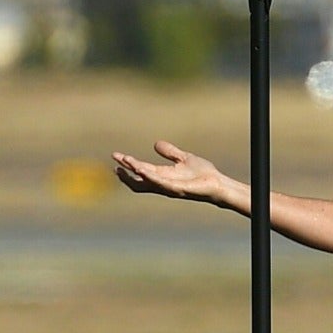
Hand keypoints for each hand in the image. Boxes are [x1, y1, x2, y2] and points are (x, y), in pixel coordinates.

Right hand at [112, 141, 226, 204]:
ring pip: (146, 181)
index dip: (129, 164)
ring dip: (135, 171)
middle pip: (138, 180)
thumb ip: (170, 152)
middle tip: (115, 161)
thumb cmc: (202, 174)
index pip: (141, 170)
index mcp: (163, 175)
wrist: (217, 182)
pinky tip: (141, 169)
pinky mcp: (177, 189)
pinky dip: (149, 177)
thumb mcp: (183, 158)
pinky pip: (160, 183)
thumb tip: (155, 144)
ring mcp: (168, 187)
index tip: (117, 156)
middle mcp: (163, 183)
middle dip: (126, 171)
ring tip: (125, 161)